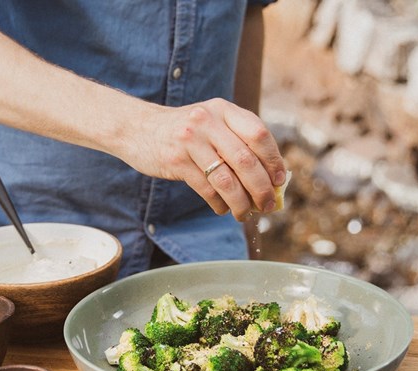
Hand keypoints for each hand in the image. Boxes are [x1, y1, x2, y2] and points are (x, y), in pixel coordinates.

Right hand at [126, 98, 285, 219]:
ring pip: (227, 179)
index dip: (274, 160)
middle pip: (246, 160)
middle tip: (268, 205)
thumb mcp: (211, 123)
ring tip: (245, 213)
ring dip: (241, 202)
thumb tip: (270, 179)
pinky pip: (206, 189)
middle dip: (262, 188)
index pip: (259, 134)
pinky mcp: (175, 160)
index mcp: (224, 110)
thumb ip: (237, 141)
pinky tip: (222, 209)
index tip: (279, 181)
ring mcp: (190, 140)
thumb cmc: (183, 131)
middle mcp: (208, 121)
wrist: (138, 128)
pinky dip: (219, 204)